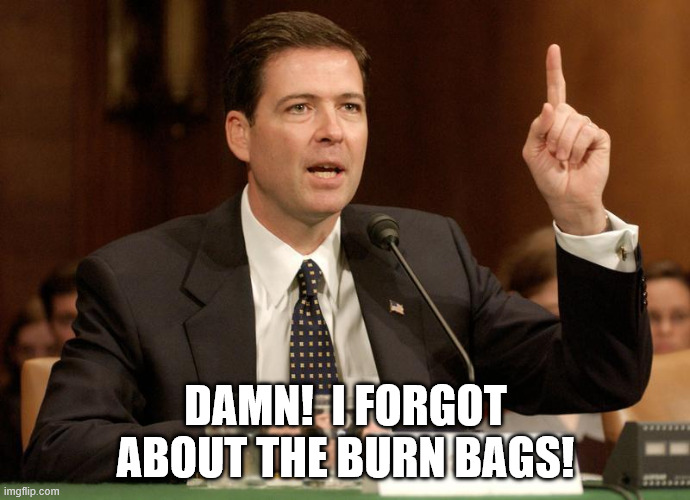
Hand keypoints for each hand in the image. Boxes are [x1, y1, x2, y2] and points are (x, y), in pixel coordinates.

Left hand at [522, 44, 609, 234]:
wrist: (565, 195)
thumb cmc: (547, 175)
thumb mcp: (532, 151)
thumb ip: (537, 128)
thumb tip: (550, 106)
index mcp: (553, 120)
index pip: (555, 90)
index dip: (554, 69)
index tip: (553, 48)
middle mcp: (571, 119)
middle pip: (560, 111)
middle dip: (552, 136)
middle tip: (554, 156)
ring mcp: (587, 127)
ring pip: (573, 123)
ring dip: (564, 146)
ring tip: (565, 160)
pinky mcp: (599, 137)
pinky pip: (586, 133)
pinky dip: (577, 149)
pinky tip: (578, 160)